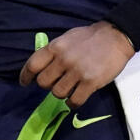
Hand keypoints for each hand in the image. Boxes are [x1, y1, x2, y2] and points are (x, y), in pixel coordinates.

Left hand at [19, 22, 134, 108]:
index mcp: (55, 47)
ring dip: (61, 93)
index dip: (25, 76)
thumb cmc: (89, 37)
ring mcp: (77, 72)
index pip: (32, 65)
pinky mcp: (91, 83)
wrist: (115, 37)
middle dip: (47, 85)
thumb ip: (53, 51)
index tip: (24, 83)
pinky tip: (75, 99)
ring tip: (69, 88)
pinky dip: (72, 103)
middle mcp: (63, 60)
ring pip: (57, 93)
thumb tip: (42, 66)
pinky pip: (74, 100)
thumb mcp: (66, 38)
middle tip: (56, 83)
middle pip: (43, 82)